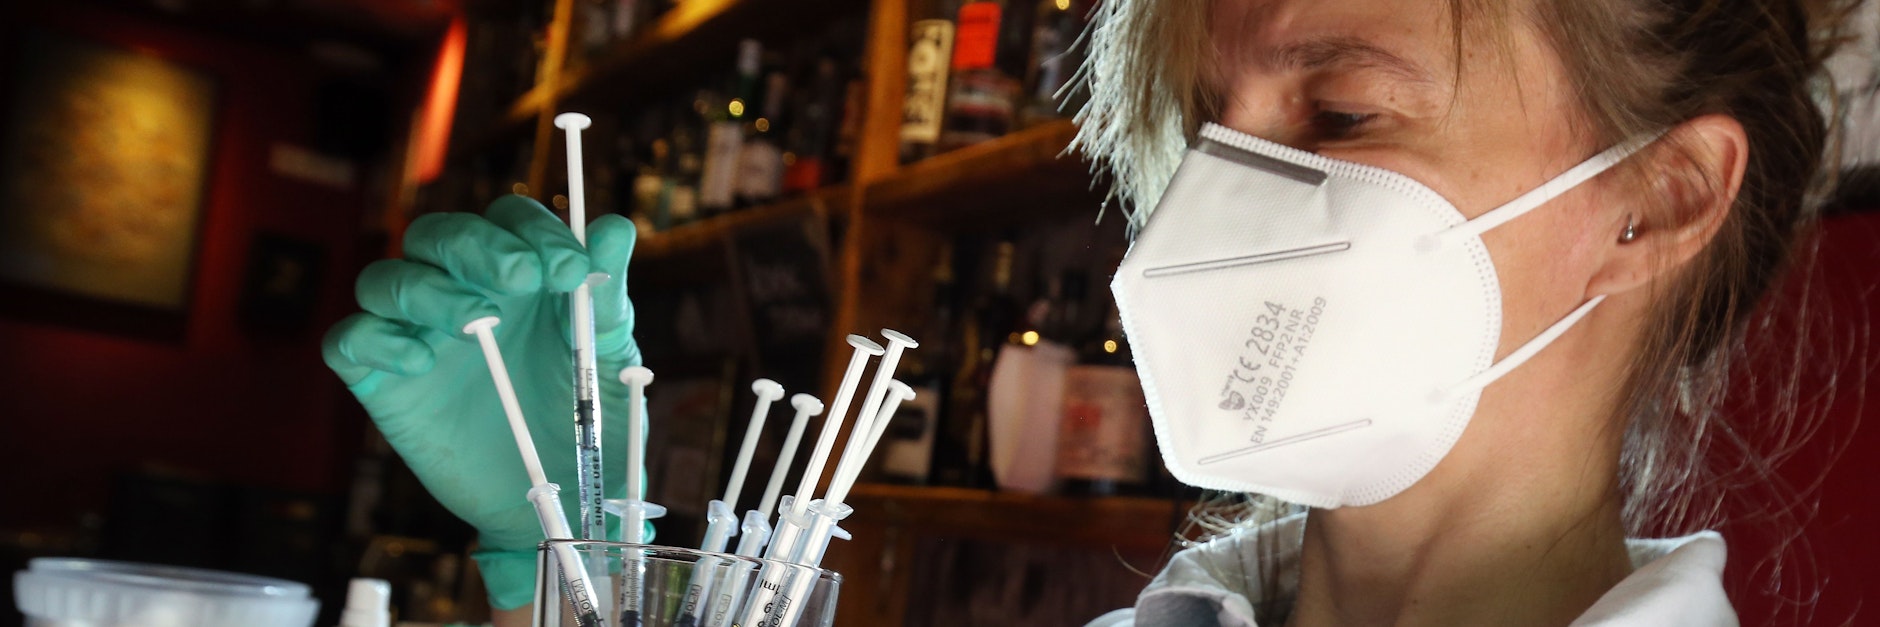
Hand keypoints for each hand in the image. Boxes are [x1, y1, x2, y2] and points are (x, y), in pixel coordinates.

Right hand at [322, 195, 639, 608]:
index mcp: (517, 276)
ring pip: (385, 278)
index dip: (533, 231)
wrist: (558, 497)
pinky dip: (376, 340)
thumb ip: (607, 295)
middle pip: (438, 234)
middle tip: (522, 278)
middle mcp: (458, 291)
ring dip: (427, 288)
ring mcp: (415, 334)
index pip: (507, 219)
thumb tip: (616, 227)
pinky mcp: (381, 382)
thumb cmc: (585, 418)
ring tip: (475, 322)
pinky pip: (348, 341)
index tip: (571, 270)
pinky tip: (420, 362)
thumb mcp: (608, 358)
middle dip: (477, 246)